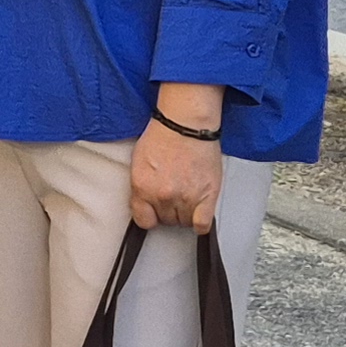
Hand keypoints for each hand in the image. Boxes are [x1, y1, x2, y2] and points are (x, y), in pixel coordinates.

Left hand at [128, 95, 225, 234]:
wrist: (186, 122)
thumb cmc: (164, 135)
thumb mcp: (139, 162)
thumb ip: (141, 187)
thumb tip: (146, 202)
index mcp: (142, 187)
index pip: (144, 220)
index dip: (151, 216)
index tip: (156, 212)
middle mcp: (162, 195)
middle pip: (166, 220)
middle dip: (170, 210)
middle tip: (176, 193)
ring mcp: (185, 197)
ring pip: (184, 222)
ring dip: (186, 212)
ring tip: (189, 195)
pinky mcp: (206, 195)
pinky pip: (202, 224)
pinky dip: (201, 223)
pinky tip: (200, 213)